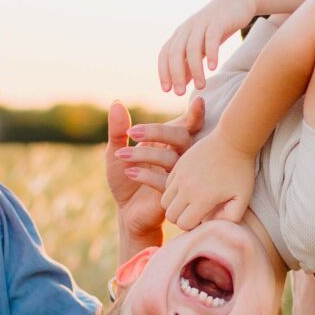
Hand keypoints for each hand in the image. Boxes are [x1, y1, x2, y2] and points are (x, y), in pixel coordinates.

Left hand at [107, 97, 204, 250]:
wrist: (126, 212)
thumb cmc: (125, 179)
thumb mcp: (116, 152)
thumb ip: (117, 130)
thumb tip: (116, 102)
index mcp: (169, 144)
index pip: (186, 126)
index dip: (194, 115)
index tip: (198, 102)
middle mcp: (178, 158)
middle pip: (181, 138)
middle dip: (158, 132)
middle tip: (132, 133)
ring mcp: (178, 178)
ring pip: (173, 159)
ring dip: (145, 154)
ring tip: (121, 156)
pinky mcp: (172, 197)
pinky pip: (166, 182)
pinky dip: (146, 175)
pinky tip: (129, 173)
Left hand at [158, 0, 256, 95]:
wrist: (238, 0)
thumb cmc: (218, 26)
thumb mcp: (201, 45)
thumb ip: (191, 62)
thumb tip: (182, 82)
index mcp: (180, 35)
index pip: (165, 55)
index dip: (163, 72)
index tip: (167, 90)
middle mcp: (187, 29)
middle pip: (175, 53)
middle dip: (175, 74)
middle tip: (180, 93)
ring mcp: (202, 24)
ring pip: (192, 48)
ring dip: (195, 69)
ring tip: (201, 85)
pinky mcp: (218, 21)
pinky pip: (211, 38)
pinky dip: (211, 53)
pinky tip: (213, 68)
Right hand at [161, 130, 256, 230]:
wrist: (234, 139)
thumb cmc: (241, 170)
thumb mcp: (243, 198)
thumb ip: (231, 218)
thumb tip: (213, 225)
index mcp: (202, 199)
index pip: (184, 225)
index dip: (193, 227)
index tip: (205, 219)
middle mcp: (186, 188)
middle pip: (171, 215)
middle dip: (182, 219)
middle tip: (197, 214)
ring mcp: (180, 175)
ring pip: (165, 201)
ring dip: (175, 206)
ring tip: (191, 202)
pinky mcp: (179, 165)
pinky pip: (167, 185)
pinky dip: (174, 191)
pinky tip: (189, 188)